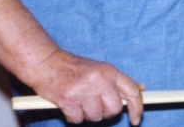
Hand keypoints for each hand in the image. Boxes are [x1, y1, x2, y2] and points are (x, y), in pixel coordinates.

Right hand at [27, 49, 143, 124]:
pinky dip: (73, 116)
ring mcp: (84, 90)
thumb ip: (113, 83)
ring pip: (96, 117)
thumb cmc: (72, 68)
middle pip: (114, 109)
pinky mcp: (68, 100)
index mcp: (109, 71)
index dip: (137, 108)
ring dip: (87, 114)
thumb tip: (132, 96)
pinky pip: (78, 120)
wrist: (46, 63)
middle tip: (94, 105)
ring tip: (79, 101)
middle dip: (106, 113)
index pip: (132, 91)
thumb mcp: (98, 69)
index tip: (136, 120)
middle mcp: (99, 80)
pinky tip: (68, 104)